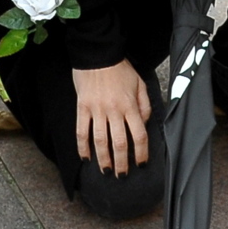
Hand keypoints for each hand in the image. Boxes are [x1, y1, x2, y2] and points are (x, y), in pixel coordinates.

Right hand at [72, 60, 151, 175]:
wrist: (98, 53)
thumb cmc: (120, 68)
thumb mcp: (140, 83)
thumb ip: (145, 104)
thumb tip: (144, 124)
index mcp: (130, 105)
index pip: (139, 135)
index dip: (142, 152)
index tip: (141, 163)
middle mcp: (114, 110)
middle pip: (119, 143)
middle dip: (122, 162)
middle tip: (122, 175)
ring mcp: (96, 109)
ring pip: (100, 140)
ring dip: (103, 159)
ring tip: (106, 171)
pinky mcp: (82, 107)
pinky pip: (82, 131)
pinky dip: (83, 146)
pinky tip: (86, 157)